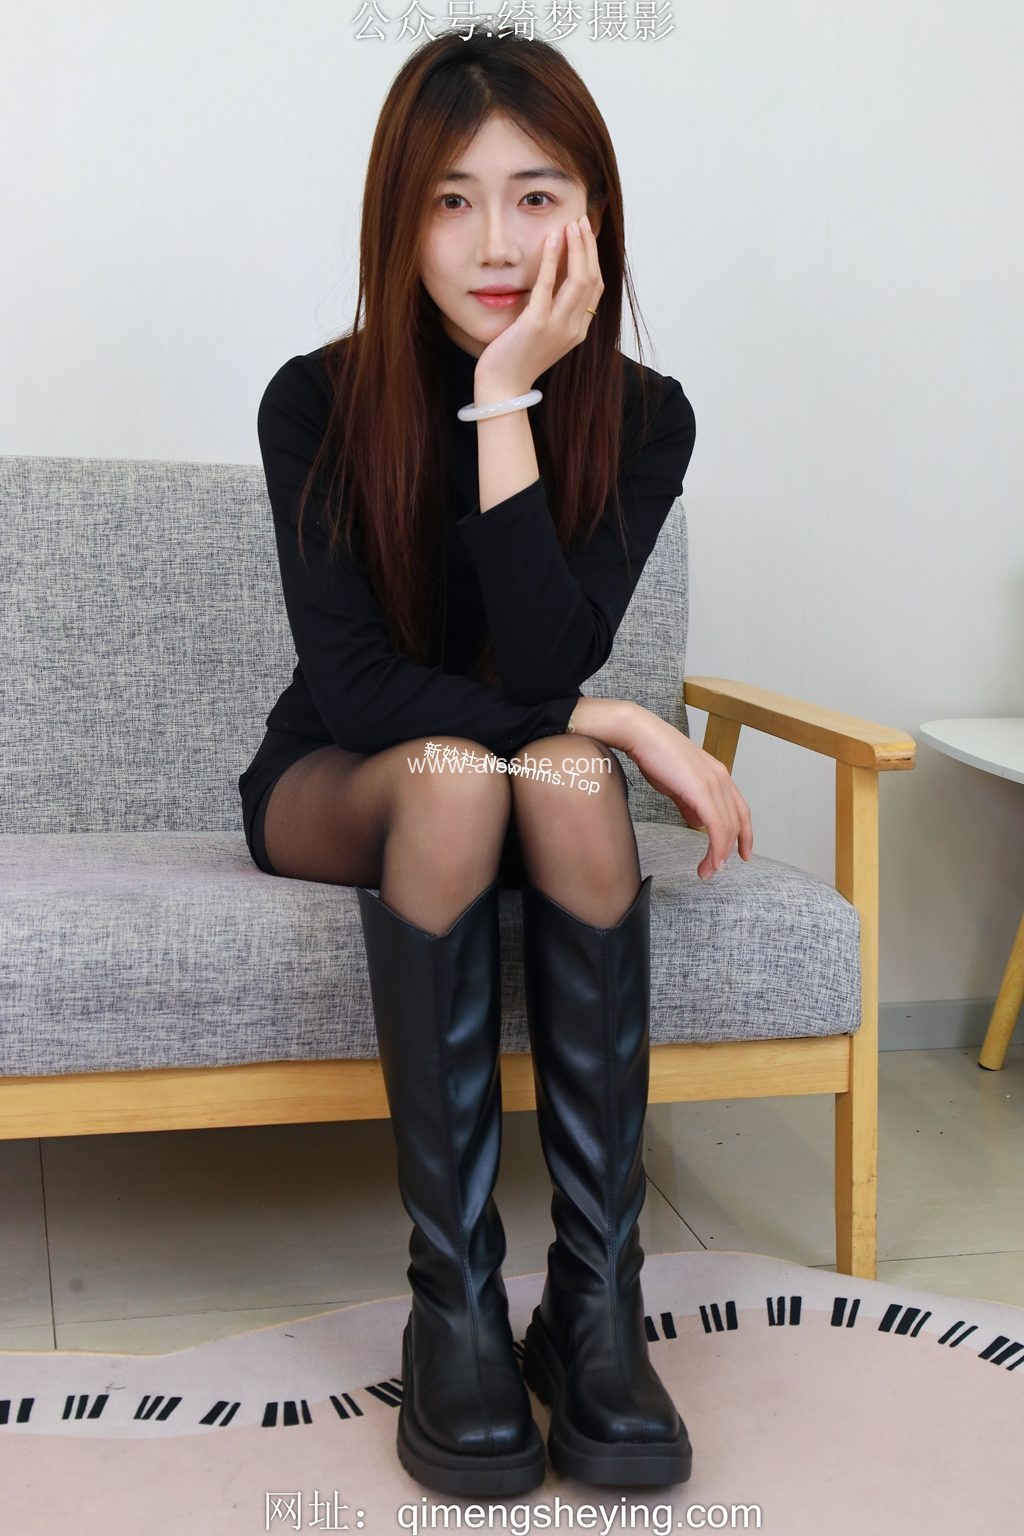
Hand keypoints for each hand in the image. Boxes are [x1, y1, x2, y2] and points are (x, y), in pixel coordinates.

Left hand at [473, 216, 603, 394]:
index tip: (585, 234)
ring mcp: (558, 327)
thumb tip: (553, 278)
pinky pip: (548, 285)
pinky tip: (551, 238)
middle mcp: (574, 329)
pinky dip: (552, 258)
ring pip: (579, 279)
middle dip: (588, 246)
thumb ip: (553, 310)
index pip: (595, 288)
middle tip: (581, 220)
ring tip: (571, 224)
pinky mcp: (537, 324)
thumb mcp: (542, 333)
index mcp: (578, 331)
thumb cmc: (516, 358)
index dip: (593, 258)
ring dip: (577, 247)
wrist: (502, 386)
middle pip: (592, 279)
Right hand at [623, 706, 753, 879]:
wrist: (640, 735)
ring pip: (728, 827)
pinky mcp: (702, 789)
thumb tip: (697, 822)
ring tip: (708, 871)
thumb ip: (690, 803)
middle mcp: (722, 778)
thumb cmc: (654, 756)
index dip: (744, 834)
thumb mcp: (677, 784)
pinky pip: (716, 825)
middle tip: (715, 870)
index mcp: (718, 775)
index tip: (741, 854)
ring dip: (719, 854)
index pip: (740, 810)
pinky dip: (716, 846)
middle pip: (737, 822)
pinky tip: (710, 860)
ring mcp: (714, 783)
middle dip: (729, 850)